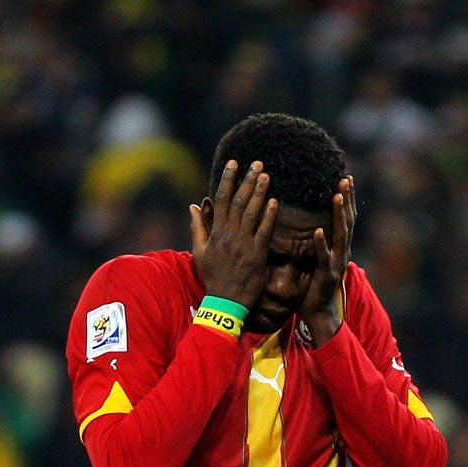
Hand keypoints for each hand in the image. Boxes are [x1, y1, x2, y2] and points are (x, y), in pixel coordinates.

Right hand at [188, 160, 275, 311]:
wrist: (224, 303)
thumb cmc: (214, 278)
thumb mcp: (200, 252)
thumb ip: (198, 227)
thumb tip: (193, 206)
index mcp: (216, 232)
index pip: (222, 199)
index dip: (228, 179)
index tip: (234, 163)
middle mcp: (229, 235)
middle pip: (239, 201)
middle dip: (247, 180)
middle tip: (257, 162)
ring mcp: (243, 245)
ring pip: (251, 213)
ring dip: (259, 193)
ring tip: (266, 175)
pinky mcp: (257, 256)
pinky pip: (264, 232)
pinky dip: (268, 216)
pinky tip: (274, 202)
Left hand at [299, 177, 355, 343]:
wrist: (319, 314)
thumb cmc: (314, 286)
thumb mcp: (316, 259)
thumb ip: (317, 241)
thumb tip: (309, 221)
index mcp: (340, 247)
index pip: (346, 218)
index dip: (348, 199)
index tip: (346, 178)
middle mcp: (342, 252)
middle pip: (347, 221)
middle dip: (347, 200)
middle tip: (345, 179)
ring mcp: (337, 264)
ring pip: (340, 235)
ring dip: (339, 215)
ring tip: (336, 196)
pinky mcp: (327, 276)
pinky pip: (324, 257)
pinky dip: (322, 244)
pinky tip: (318, 231)